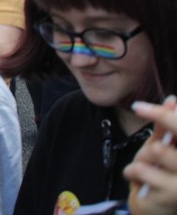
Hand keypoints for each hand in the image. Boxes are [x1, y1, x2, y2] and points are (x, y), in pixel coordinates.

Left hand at [126, 97, 176, 214]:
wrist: (153, 209)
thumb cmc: (159, 176)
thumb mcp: (160, 148)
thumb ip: (165, 129)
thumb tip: (172, 101)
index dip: (165, 115)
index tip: (140, 105)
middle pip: (167, 140)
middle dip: (153, 141)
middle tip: (148, 141)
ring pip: (156, 151)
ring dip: (142, 158)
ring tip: (143, 169)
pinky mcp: (174, 195)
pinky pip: (142, 170)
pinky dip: (132, 171)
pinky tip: (138, 180)